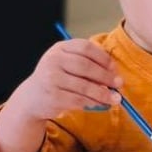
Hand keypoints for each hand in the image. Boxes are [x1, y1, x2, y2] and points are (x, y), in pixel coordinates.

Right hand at [8, 38, 122, 119]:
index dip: (103, 58)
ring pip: (84, 86)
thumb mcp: (68, 64)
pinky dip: (92, 102)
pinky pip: (78, 100)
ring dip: (103, 93)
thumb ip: (89, 64)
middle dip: (106, 76)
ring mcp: (51, 79)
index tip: (114, 68)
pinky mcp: (53, 96)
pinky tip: (99, 104)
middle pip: (86, 66)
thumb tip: (114, 74)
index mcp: (60, 48)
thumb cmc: (58, 78)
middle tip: (119, 84)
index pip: (85, 48)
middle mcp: (53, 60)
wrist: (32, 97)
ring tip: (115, 99)